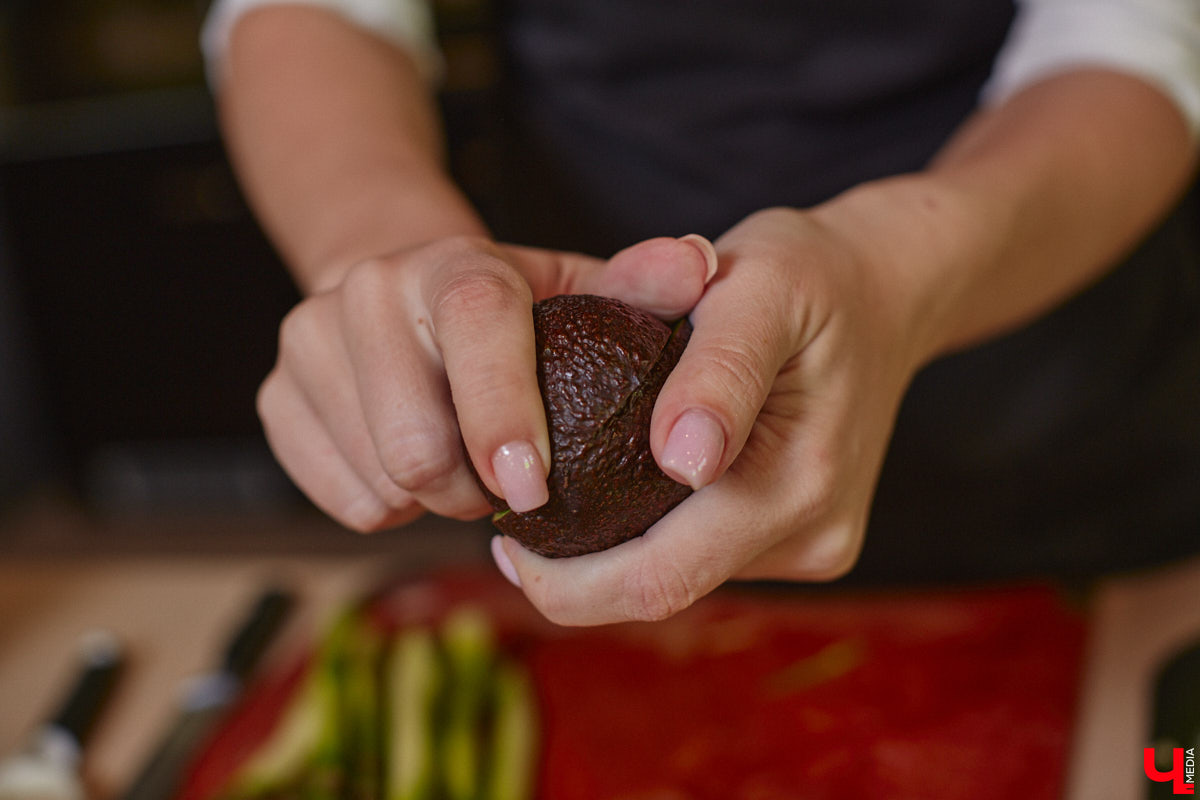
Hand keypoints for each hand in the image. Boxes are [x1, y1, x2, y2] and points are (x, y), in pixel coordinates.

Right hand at [258, 234, 717, 531]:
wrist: (402, 293)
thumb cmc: (512, 314)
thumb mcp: (579, 292)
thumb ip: (637, 287)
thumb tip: (698, 265)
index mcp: (451, 263)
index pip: (476, 326)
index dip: (504, 414)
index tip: (533, 491)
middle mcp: (368, 291)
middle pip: (415, 440)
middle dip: (475, 490)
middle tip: (510, 483)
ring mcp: (308, 341)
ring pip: (378, 479)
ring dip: (436, 502)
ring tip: (464, 469)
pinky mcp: (274, 396)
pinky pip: (339, 498)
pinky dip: (389, 506)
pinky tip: (416, 470)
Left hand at [494, 206, 930, 624]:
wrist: (886, 292)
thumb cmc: (810, 275)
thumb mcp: (759, 286)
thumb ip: (720, 371)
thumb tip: (683, 462)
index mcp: (799, 484)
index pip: (660, 578)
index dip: (565, 582)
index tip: (502, 538)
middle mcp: (812, 537)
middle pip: (662, 590)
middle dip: (574, 575)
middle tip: (509, 528)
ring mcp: (811, 544)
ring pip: (681, 575)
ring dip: (612, 550)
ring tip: (558, 490)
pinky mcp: (800, 539)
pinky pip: (704, 552)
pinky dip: (652, 530)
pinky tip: (619, 481)